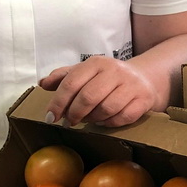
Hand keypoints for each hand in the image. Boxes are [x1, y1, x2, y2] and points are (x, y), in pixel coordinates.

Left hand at [39, 56, 159, 126]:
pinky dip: (110, 123)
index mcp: (97, 63)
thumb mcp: (86, 72)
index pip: (72, 83)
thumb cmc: (108, 78)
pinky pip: (123, 117)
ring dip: (93, 119)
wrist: (144, 78)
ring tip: (88, 119)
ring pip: (106, 109)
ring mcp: (131, 85)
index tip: (50, 117)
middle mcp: (115, 71)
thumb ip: (64, 77)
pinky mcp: (143, 99)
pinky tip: (105, 121)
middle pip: (88, 97)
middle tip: (69, 122)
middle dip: (75, 113)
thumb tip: (42, 84)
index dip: (58, 102)